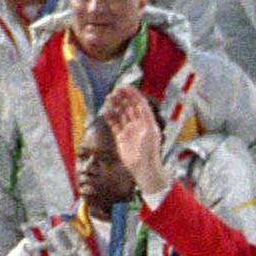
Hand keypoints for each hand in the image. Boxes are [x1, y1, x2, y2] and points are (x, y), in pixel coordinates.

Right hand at [100, 85, 167, 200]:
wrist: (143, 168)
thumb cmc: (150, 151)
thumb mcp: (151, 131)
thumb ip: (146, 116)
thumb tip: (142, 102)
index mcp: (147, 120)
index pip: (139, 103)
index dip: (132, 94)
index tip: (123, 87)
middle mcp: (138, 124)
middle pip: (129, 106)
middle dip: (122, 98)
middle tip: (113, 92)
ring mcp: (130, 130)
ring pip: (121, 113)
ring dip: (115, 106)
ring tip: (108, 99)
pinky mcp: (121, 138)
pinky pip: (114, 124)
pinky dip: (110, 117)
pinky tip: (105, 112)